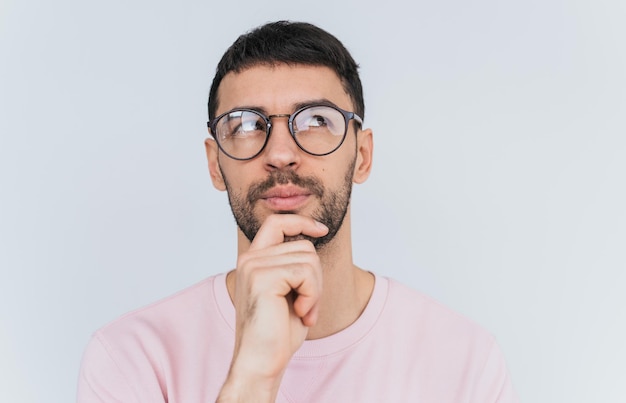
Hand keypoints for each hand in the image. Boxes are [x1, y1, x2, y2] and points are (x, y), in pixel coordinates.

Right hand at [218, 214, 328, 401]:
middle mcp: (250, 258)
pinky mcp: (262, 277)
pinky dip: (312, 295)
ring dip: (315, 290)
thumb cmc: (277, 333)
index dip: (301, 221)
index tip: (322, 230)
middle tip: (308, 307)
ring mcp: (253, 266)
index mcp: (253, 260)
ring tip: (303, 312)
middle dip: (316, 278)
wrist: (261, 361)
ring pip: (309, 259)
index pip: (276, 222)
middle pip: (304, 246)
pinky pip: (305, 273)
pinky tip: (301, 314)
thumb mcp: (289, 292)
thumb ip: (294, 265)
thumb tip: (313, 239)